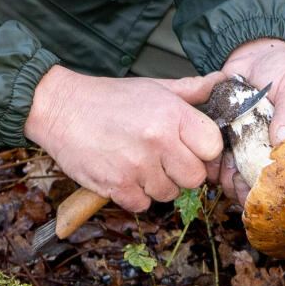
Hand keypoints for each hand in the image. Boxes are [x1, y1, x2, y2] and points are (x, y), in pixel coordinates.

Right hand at [25, 65, 226, 211]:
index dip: (204, 150)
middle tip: (164, 158)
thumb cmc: (110, 98)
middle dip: (182, 171)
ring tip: (139, 162)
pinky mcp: (116, 186)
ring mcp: (137, 166)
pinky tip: (124, 174)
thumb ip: (191, 89)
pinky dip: (134, 194)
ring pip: (169, 193)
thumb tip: (223, 80)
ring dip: (157, 184)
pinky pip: (142, 204)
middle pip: (195, 177)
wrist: (61, 109)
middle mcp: (158, 141)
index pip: (213, 147)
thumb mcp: (154, 87)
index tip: (191, 147)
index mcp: (172, 114)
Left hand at [218, 36, 284, 202]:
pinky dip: (218, 166)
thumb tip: (284, 140)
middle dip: (255, 190)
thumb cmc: (284, 68)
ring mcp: (254, 144)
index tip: (273, 194)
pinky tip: (214, 165)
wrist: (254, 51)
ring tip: (227, 178)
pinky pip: (225, 158)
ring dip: (234, 181)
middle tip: (243, 191)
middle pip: (269, 180)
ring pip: (245, 173)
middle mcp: (278, 147)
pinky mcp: (232, 138)